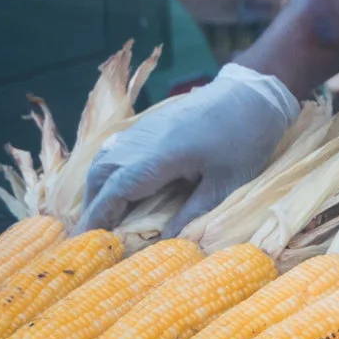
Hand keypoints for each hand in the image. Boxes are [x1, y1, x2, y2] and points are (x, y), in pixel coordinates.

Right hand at [76, 63, 297, 234]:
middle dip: (92, 206)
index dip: (98, 218)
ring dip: (97, 188)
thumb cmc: (245, 139)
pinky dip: (107, 171)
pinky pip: (116, 149)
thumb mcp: (225, 183)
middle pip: (100, 174)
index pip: (116, 190)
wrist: (252, 94)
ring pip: (104, 159)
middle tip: (90, 236)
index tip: (86, 242)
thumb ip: (193, 213)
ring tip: (101, 216)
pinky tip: (116, 188)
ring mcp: (144, 130)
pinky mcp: (149, 125)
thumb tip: (166, 244)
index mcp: (159, 156)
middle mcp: (143, 141)